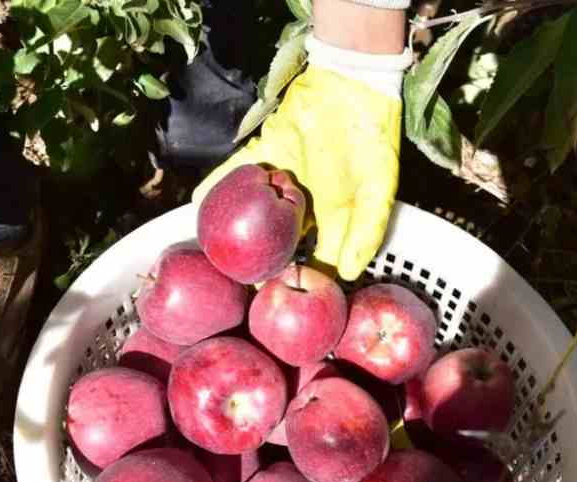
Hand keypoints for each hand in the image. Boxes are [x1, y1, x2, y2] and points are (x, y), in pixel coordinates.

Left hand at [192, 5, 410, 281]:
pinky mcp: (264, 153)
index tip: (283, 301)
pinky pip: (236, 172)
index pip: (315, 258)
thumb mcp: (379, 188)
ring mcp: (281, 180)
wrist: (352, 85)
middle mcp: (303, 204)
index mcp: (332, 217)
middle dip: (261, 263)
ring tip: (215, 255)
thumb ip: (367, 229)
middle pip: (279, 241)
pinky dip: (217, 186)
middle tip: (241, 286)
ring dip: (235, 231)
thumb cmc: (372, 139)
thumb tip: (348, 273)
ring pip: (254, 212)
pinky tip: (197, 206)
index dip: (301, 280)